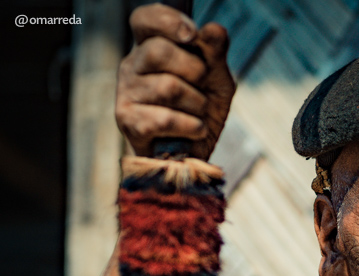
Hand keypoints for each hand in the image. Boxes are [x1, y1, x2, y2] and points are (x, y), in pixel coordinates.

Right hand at [115, 4, 235, 160]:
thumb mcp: (216, 81)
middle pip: (158, 51)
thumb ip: (215, 54)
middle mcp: (131, 66)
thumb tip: (215, 29)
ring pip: (168, 87)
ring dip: (197, 104)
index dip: (167, 21)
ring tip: (197, 114)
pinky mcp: (127, 121)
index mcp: (149, 48)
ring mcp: (125, 93)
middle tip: (202, 88)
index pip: (144, 19)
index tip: (192, 35)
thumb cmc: (201, 113)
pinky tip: (194, 130)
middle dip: (194, 71)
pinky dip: (192, 126)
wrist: (194, 157)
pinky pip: (166, 118)